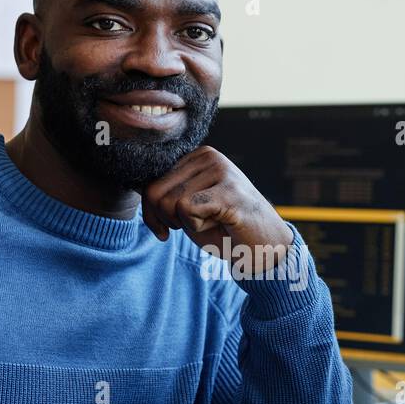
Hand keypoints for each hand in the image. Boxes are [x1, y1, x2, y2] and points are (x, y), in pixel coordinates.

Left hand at [141, 146, 292, 268]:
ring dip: (187, 225)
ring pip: (170, 203)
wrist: (265, 247)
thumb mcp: (188, 210)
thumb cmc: (225, 229)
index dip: (150, 212)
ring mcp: (221, 170)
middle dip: (164, 220)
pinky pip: (187, 210)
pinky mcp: (229, 190)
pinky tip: (219, 224)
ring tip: (212, 223)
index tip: (164, 229)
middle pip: (155, 192)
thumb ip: (165, 198)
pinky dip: (197, 227)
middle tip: (190, 228)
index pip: (151, 182)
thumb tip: (139, 192)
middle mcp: (208, 156)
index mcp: (197, 157)